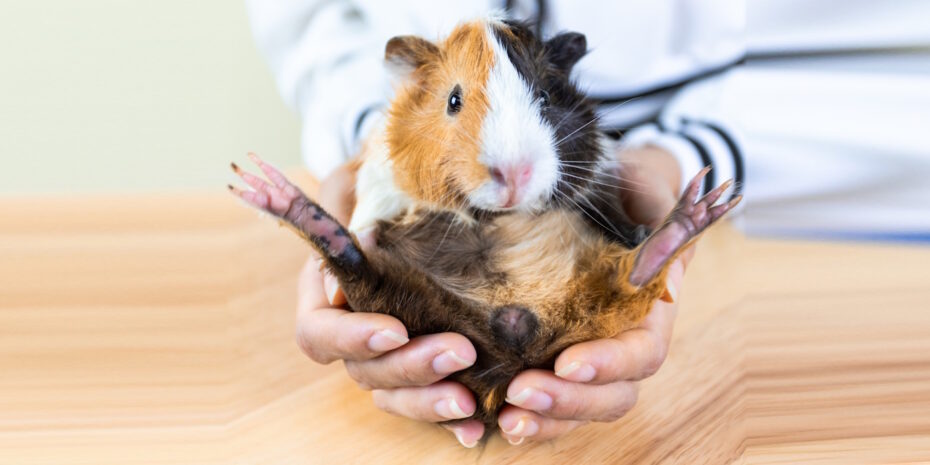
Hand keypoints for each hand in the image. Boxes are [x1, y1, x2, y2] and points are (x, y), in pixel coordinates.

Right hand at [294, 163, 484, 447]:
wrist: (421, 185)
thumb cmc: (380, 179)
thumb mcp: (359, 179)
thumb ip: (346, 209)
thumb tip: (342, 273)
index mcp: (326, 295)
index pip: (319, 333)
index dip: (352, 339)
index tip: (395, 329)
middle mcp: (355, 332)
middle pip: (366, 371)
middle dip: (410, 368)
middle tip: (459, 352)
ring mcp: (390, 353)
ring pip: (396, 395)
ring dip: (431, 402)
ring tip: (471, 403)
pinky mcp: (427, 364)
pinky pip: (433, 398)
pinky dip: (454, 418)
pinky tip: (481, 422)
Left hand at [499, 145, 691, 444]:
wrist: (600, 195)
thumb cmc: (623, 188)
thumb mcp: (640, 184)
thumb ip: (651, 202)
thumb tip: (662, 250)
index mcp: (649, 311)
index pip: (641, 353)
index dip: (609, 364)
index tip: (568, 364)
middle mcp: (622, 343)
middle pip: (613, 394)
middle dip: (569, 401)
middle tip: (522, 392)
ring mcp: (589, 356)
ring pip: (580, 408)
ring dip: (546, 419)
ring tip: (508, 418)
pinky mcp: (553, 359)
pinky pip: (549, 400)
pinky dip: (529, 416)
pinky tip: (497, 419)